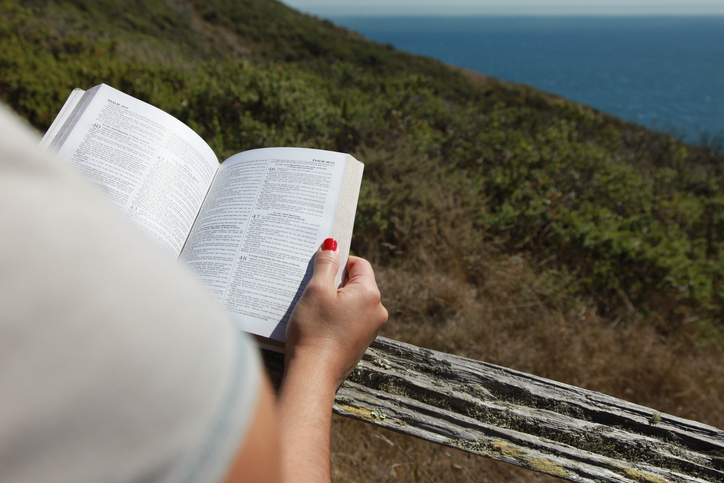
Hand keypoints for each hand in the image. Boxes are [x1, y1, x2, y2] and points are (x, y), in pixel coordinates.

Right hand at [285, 238, 387, 388]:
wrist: (313, 375)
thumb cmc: (314, 331)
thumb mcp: (316, 291)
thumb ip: (326, 264)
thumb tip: (333, 245)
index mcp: (370, 294)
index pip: (359, 264)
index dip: (338, 262)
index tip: (319, 269)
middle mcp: (377, 311)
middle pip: (356, 283)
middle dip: (334, 283)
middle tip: (311, 290)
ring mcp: (370, 329)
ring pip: (351, 303)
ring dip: (333, 301)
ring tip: (312, 309)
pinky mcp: (360, 343)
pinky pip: (349, 320)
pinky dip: (335, 317)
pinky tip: (317, 324)